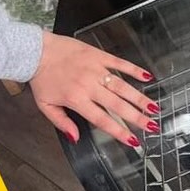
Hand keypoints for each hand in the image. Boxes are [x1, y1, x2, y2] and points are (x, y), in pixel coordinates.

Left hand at [29, 31, 157, 147]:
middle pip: (117, 105)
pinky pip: (120, 63)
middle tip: (152, 126)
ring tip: (154, 108)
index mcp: (76, 99)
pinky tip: (147, 76)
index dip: (119, 131)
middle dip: (137, 117)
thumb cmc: (40, 77)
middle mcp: (89, 85)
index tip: (133, 140)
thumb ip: (61, 122)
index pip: (102, 119)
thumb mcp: (45, 105)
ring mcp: (95, 69)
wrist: (35, 50)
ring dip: (139, 98)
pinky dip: (134, 70)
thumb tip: (75, 138)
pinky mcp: (98, 55)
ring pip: (122, 86)